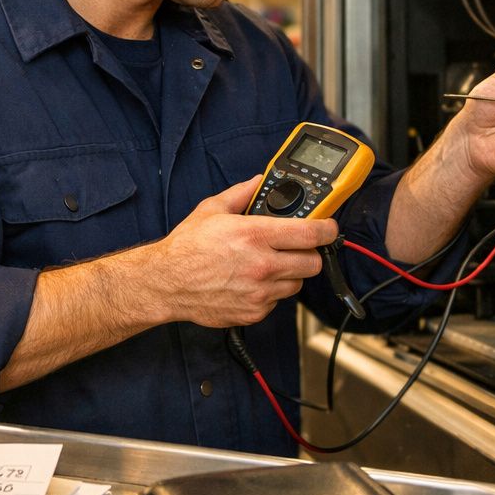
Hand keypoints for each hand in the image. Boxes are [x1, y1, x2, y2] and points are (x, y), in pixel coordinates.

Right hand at [151, 178, 338, 328]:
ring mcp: (259, 292)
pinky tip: (252, 282)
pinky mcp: (254, 312)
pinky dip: (271, 292)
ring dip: (290, 274)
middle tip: (297, 247)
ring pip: (297, 284)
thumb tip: (258, 182)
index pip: (310, 234)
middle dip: (309, 253)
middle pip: (313, 262)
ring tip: (268, 265)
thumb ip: (241, 194)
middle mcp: (261, 265)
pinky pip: (277, 301)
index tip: (328, 227)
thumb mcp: (211, 210)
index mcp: (254, 235)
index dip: (327, 229)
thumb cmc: (186, 248)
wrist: (166, 283)